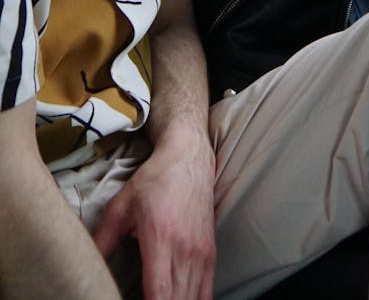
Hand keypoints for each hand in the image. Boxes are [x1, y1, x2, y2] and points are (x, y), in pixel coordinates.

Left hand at [93, 129, 215, 299]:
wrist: (188, 156)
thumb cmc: (155, 179)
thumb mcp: (121, 206)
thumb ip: (103, 240)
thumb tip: (83, 269)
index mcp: (161, 238)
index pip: (160, 293)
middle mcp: (186, 249)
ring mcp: (201, 252)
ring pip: (194, 299)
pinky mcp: (210, 253)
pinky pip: (206, 290)